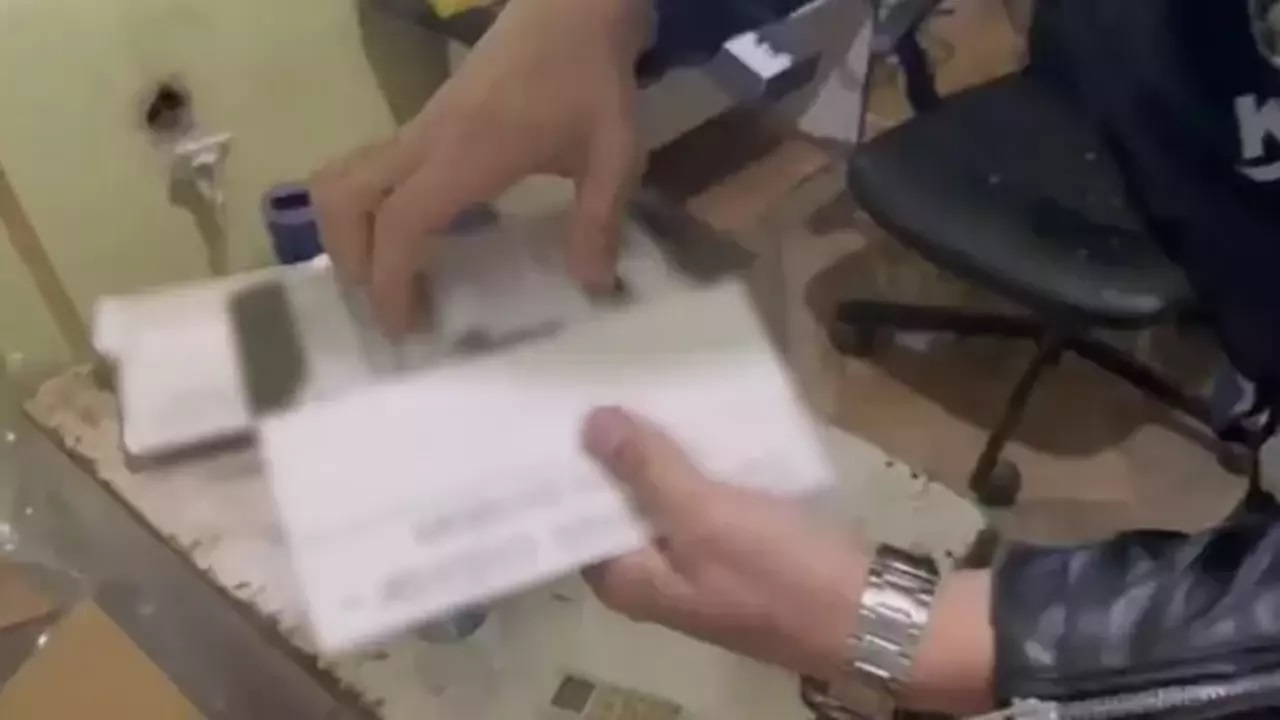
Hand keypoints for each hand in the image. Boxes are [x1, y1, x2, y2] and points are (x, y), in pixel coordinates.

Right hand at [311, 0, 649, 334]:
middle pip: (345, 198)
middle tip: (389, 305)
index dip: (389, 282)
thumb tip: (592, 286)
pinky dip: (376, 207)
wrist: (573, 4)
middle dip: (350, 259)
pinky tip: (422, 236)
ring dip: (351, 229)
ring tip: (390, 275)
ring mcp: (421, 124)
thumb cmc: (591, 77)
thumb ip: (599, 222)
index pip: (399, 224)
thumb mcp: (613, 155)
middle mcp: (426, 139)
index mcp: (464, 155)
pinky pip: (377, 167)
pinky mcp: (430, 116)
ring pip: (349, 177)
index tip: (402, 328)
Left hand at [580, 407, 867, 679]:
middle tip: (602, 388)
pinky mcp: (737, 552)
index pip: (576, 522)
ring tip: (645, 392)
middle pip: (619, 508)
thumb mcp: (704, 515)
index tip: (560, 416)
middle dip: (614, 455)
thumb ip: (645, 470)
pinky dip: (699, 468)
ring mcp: (698, 567)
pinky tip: (700, 423)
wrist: (871, 612)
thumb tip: (588, 424)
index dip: (569, 471)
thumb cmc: (778, 571)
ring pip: (663, 502)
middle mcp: (656, 580)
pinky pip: (703, 503)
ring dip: (658, 456)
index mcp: (631, 582)